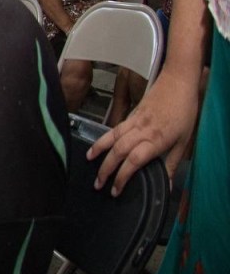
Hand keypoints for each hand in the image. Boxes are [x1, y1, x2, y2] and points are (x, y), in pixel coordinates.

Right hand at [87, 65, 198, 195]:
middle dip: (106, 169)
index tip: (115, 190)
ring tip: (89, 162)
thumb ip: (172, 164)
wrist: (177, 83)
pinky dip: (103, 139)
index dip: (122, 176)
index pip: (133, 161)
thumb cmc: (184, 111)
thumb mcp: (184, 141)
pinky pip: (113, 129)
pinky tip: (98, 146)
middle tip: (98, 184)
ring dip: (99, 152)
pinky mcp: (130, 115)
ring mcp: (133, 122)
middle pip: (118, 152)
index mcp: (156, 139)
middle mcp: (141, 131)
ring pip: (111, 138)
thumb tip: (166, 185)